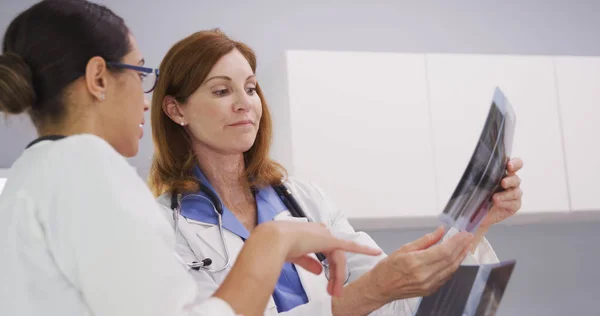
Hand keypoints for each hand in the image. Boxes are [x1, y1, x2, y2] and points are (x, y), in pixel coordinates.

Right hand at [260, 221, 381, 296]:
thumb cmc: (277, 246)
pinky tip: (375, 252)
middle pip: (333, 256)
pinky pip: (349, 246)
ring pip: (337, 258)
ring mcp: (325, 235)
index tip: (327, 278)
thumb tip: (320, 271)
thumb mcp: (294, 256)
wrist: (273, 240)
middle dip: (334, 275)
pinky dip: (363, 249)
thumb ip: (308, 262)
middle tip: (333, 292)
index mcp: (309, 234)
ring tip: (335, 291)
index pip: (324, 250)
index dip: (327, 266)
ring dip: (338, 275)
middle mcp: (319, 232)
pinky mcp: (331, 240)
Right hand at [366, 226, 472, 302]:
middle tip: (469, 237)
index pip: (443, 251)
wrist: (380, 288)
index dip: (456, 242)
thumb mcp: (404, 249)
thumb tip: (441, 231)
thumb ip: (425, 240)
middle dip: (461, 247)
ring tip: (466, 246)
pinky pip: (446, 277)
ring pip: (451, 269)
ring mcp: (428, 285)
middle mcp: (424, 275)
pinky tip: (456, 259)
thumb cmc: (388, 268)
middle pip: (450, 260)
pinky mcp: (430, 290)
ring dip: (460, 257)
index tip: (463, 234)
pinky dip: (453, 267)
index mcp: (416, 262)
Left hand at [479, 158, 523, 228]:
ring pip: (516, 192)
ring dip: (506, 194)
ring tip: (495, 198)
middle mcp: (511, 182)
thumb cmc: (476, 193)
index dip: (515, 164)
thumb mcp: (475, 181)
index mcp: (504, 172)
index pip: (516, 164)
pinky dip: (505, 203)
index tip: (509, 166)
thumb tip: (474, 167)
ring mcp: (514, 194)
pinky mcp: (514, 205)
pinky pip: (514, 203)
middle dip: (510, 180)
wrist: (474, 211)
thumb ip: (480, 173)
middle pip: (516, 178)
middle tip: (503, 183)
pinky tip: (497, 203)